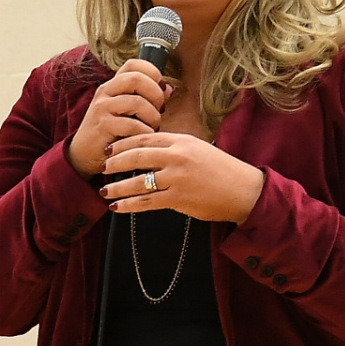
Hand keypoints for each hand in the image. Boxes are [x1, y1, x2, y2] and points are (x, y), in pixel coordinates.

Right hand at [66, 58, 169, 178]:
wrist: (84, 154)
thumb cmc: (111, 132)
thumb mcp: (127, 111)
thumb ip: (147, 98)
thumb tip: (169, 88)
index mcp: (113, 85)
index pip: (133, 64)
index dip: (152, 71)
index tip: (161, 87)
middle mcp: (106, 92)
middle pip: (137, 79)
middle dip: (156, 94)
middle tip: (160, 110)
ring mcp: (102, 108)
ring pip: (137, 102)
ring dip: (152, 117)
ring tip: (152, 128)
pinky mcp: (102, 126)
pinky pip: (133, 126)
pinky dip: (144, 133)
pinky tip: (142, 139)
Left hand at [100, 133, 266, 224]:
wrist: (242, 190)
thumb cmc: (220, 170)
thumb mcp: (198, 149)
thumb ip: (174, 148)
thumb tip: (148, 151)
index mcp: (181, 141)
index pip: (145, 138)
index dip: (123, 144)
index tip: (108, 149)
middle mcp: (177, 156)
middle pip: (137, 156)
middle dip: (115, 162)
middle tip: (101, 167)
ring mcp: (177, 177)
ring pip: (138, 181)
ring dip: (117, 186)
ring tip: (103, 190)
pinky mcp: (178, 198)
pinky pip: (146, 202)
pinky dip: (128, 205)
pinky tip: (116, 208)